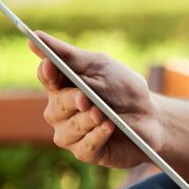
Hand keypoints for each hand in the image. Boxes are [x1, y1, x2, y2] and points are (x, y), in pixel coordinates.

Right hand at [30, 32, 161, 167]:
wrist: (152, 117)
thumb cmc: (124, 89)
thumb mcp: (101, 66)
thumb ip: (69, 56)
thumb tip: (35, 36)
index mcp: (62, 86)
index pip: (46, 77)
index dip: (48, 72)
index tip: (52, 65)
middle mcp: (60, 111)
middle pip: (55, 105)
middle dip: (71, 101)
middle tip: (85, 98)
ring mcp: (71, 133)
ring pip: (68, 129)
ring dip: (87, 120)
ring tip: (102, 114)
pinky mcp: (86, 152)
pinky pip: (84, 147)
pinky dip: (97, 136)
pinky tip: (109, 127)